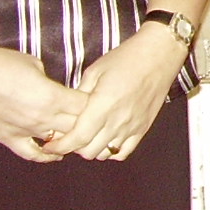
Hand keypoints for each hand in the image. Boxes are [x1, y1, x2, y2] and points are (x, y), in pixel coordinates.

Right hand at [0, 42, 87, 161]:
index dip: (95, 102)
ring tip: (78, 134)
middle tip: (92, 118)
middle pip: (78, 127)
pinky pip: (32, 153)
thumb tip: (57, 90)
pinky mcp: (8, 138)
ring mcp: (25, 131)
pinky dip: (47, 156)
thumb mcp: (33, 64)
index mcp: (52, 96)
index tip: (97, 98)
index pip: (87, 107)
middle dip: (87, 122)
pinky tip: (57, 154)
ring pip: (59, 143)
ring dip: (70, 138)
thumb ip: (50, 82)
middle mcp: (42, 118)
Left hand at [45, 24, 185, 160]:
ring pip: (105, 154)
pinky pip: (123, 152)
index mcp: (103, 105)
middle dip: (73, 147)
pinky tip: (105, 140)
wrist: (159, 54)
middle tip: (67, 137)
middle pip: (89, 151)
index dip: (60, 146)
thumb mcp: (95, 71)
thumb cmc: (127, 58)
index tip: (50, 145)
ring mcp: (132, 126)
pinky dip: (111, 152)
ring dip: (91, 149)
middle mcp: (118, 120)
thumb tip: (66, 112)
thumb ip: (79, 96)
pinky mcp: (143, 127)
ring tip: (86, 137)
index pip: (78, 138)